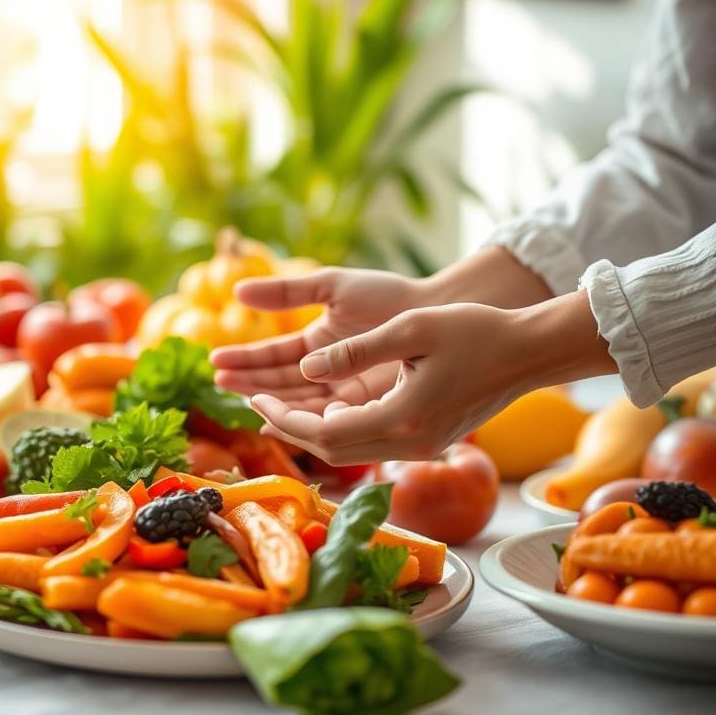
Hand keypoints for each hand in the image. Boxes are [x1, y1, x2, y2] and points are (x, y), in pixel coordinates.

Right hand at [210, 268, 423, 412]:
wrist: (439, 313)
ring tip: (242, 399)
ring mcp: (344, 390)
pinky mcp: (364, 407)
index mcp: (318, 341)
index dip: (244, 359)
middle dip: (249, 383)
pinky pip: (326, 418)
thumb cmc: (389, 294)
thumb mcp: (333, 286)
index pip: (273, 356)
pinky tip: (276, 423)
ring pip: (298, 402)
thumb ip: (286, 291)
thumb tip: (236, 289)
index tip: (216, 362)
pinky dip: (301, 420)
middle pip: (280, 382)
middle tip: (218, 383)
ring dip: (270, 402)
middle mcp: (327, 369)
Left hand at [248, 291, 614, 464]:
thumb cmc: (475, 332)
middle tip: (256, 403)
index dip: (282, 417)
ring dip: (312, 433)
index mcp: (402, 419)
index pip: (323, 431)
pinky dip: (341, 432)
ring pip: (351, 453)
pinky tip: (325, 411)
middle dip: (289, 429)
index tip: (254, 396)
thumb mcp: (410, 329)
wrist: (529, 353)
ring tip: (279, 409)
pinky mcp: (428, 442)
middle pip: (333, 451)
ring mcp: (421, 448)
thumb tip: (304, 369)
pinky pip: (372, 446)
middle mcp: (410, 444)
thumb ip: (355, 350)